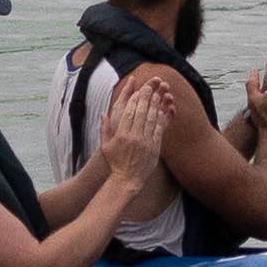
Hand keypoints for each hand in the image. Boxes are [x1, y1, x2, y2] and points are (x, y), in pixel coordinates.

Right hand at [102, 66, 182, 184]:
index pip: (129, 112)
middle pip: (141, 113)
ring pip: (151, 119)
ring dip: (156, 105)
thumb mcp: (106, 146)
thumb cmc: (115, 162)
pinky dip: (162, 118)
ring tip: (158, 94)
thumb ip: (104, 129)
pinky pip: (159, 129)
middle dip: (146, 98)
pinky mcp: (154, 147)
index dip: (134, 99)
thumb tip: (103, 113)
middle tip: (150, 86)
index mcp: (121, 135)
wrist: (126, 180)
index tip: (138, 89)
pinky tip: (163, 109)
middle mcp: (133, 137)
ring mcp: (145, 142)